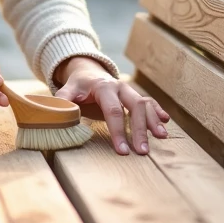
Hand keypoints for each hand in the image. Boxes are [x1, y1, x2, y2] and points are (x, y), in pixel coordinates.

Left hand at [52, 57, 169, 155]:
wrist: (86, 71)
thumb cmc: (77, 86)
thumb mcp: (67, 91)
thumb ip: (62, 101)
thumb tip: (58, 113)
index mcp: (103, 87)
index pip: (113, 111)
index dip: (118, 131)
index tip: (122, 151)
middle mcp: (120, 87)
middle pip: (134, 107)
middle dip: (140, 130)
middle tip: (143, 151)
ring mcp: (129, 90)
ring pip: (145, 104)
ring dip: (153, 121)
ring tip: (161, 137)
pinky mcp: (134, 94)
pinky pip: (149, 101)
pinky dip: (157, 111)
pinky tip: (165, 122)